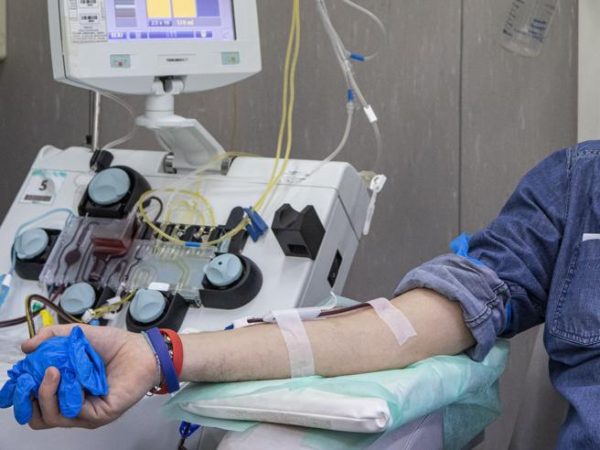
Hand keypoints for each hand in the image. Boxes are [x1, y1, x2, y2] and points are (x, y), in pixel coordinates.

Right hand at [21, 324, 157, 429]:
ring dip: (45, 393)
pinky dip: (67, 394)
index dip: (19, 393)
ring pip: (50, 417)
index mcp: (64, 389)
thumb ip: (51, 336)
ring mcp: (84, 413)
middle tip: (30, 376)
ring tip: (53, 370)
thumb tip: (26, 347)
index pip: (33, 402)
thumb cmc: (114, 345)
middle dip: (27, 398)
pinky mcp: (98, 415)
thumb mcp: (77, 334)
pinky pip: (73, 412)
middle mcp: (71, 404)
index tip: (18, 376)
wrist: (141, 350)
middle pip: (37, 417)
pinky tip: (71, 377)